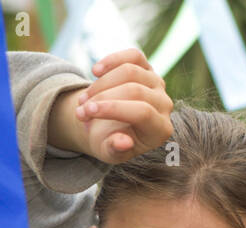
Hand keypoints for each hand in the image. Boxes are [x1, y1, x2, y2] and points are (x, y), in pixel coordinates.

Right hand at [49, 48, 173, 163]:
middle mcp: (165, 105)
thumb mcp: (110, 153)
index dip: (112, 109)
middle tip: (80, 110)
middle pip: (134, 90)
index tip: (85, 112)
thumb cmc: (110, 141)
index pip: (142, 112)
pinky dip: (112, 60)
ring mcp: (158, 84)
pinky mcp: (148, 68)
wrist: (110, 127)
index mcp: (161, 129)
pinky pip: (133, 56)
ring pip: (130, 71)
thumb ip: (116, 150)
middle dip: (101, 98)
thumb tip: (124, 142)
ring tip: (83, 99)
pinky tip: (95, 71)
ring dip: (101, 83)